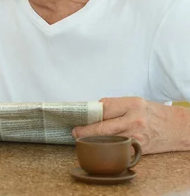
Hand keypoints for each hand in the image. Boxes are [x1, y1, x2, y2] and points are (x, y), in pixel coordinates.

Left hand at [72, 97, 189, 153]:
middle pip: (102, 127)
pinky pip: (118, 150)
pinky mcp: (139, 149)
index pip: (102, 109)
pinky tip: (100, 147)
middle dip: (85, 131)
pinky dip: (107, 148)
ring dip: (93, 141)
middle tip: (75, 132)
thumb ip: (114, 106)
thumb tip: (91, 112)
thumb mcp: (134, 102)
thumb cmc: (152, 113)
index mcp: (131, 104)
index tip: (77, 118)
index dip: (87, 114)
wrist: (177, 128)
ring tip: (83, 139)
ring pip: (107, 140)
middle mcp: (134, 120)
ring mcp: (137, 136)